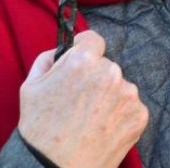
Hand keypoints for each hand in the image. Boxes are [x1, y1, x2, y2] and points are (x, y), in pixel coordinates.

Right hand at [18, 30, 148, 167]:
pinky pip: (130, 106)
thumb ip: (48, 59)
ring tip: (90, 119)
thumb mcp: (30, 87)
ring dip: (109, 97)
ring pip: (120, 87)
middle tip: (80, 101)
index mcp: (83, 61)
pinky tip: (102, 128)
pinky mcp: (139, 115)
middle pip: (106, 66)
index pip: (93, 40)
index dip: (85, 50)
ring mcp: (128, 95)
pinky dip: (119, 115)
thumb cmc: (40, 129)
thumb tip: (63, 49)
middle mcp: (111, 73)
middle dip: (95, 78)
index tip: (82, 62)